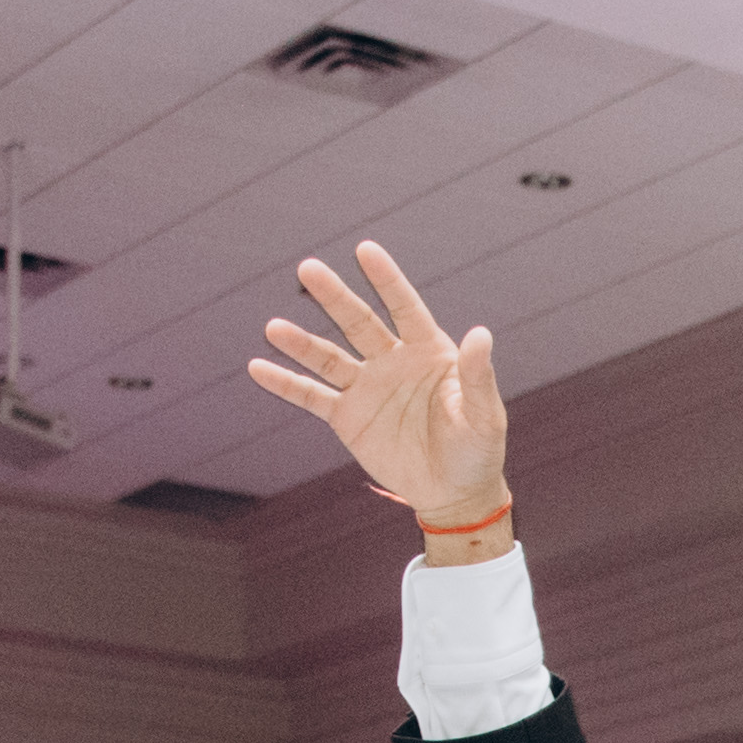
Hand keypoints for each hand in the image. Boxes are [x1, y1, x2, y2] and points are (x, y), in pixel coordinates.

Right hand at [249, 244, 510, 543]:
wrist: (454, 492)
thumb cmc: (477, 450)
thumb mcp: (484, 415)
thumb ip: (477, 375)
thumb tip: (482, 334)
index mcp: (428, 351)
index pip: (404, 307)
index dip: (386, 280)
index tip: (365, 250)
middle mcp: (392, 361)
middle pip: (358, 323)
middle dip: (334, 297)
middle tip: (308, 268)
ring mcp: (367, 387)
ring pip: (328, 358)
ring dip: (301, 342)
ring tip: (273, 327)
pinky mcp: (348, 417)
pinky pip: (311, 396)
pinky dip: (285, 383)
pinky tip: (258, 367)